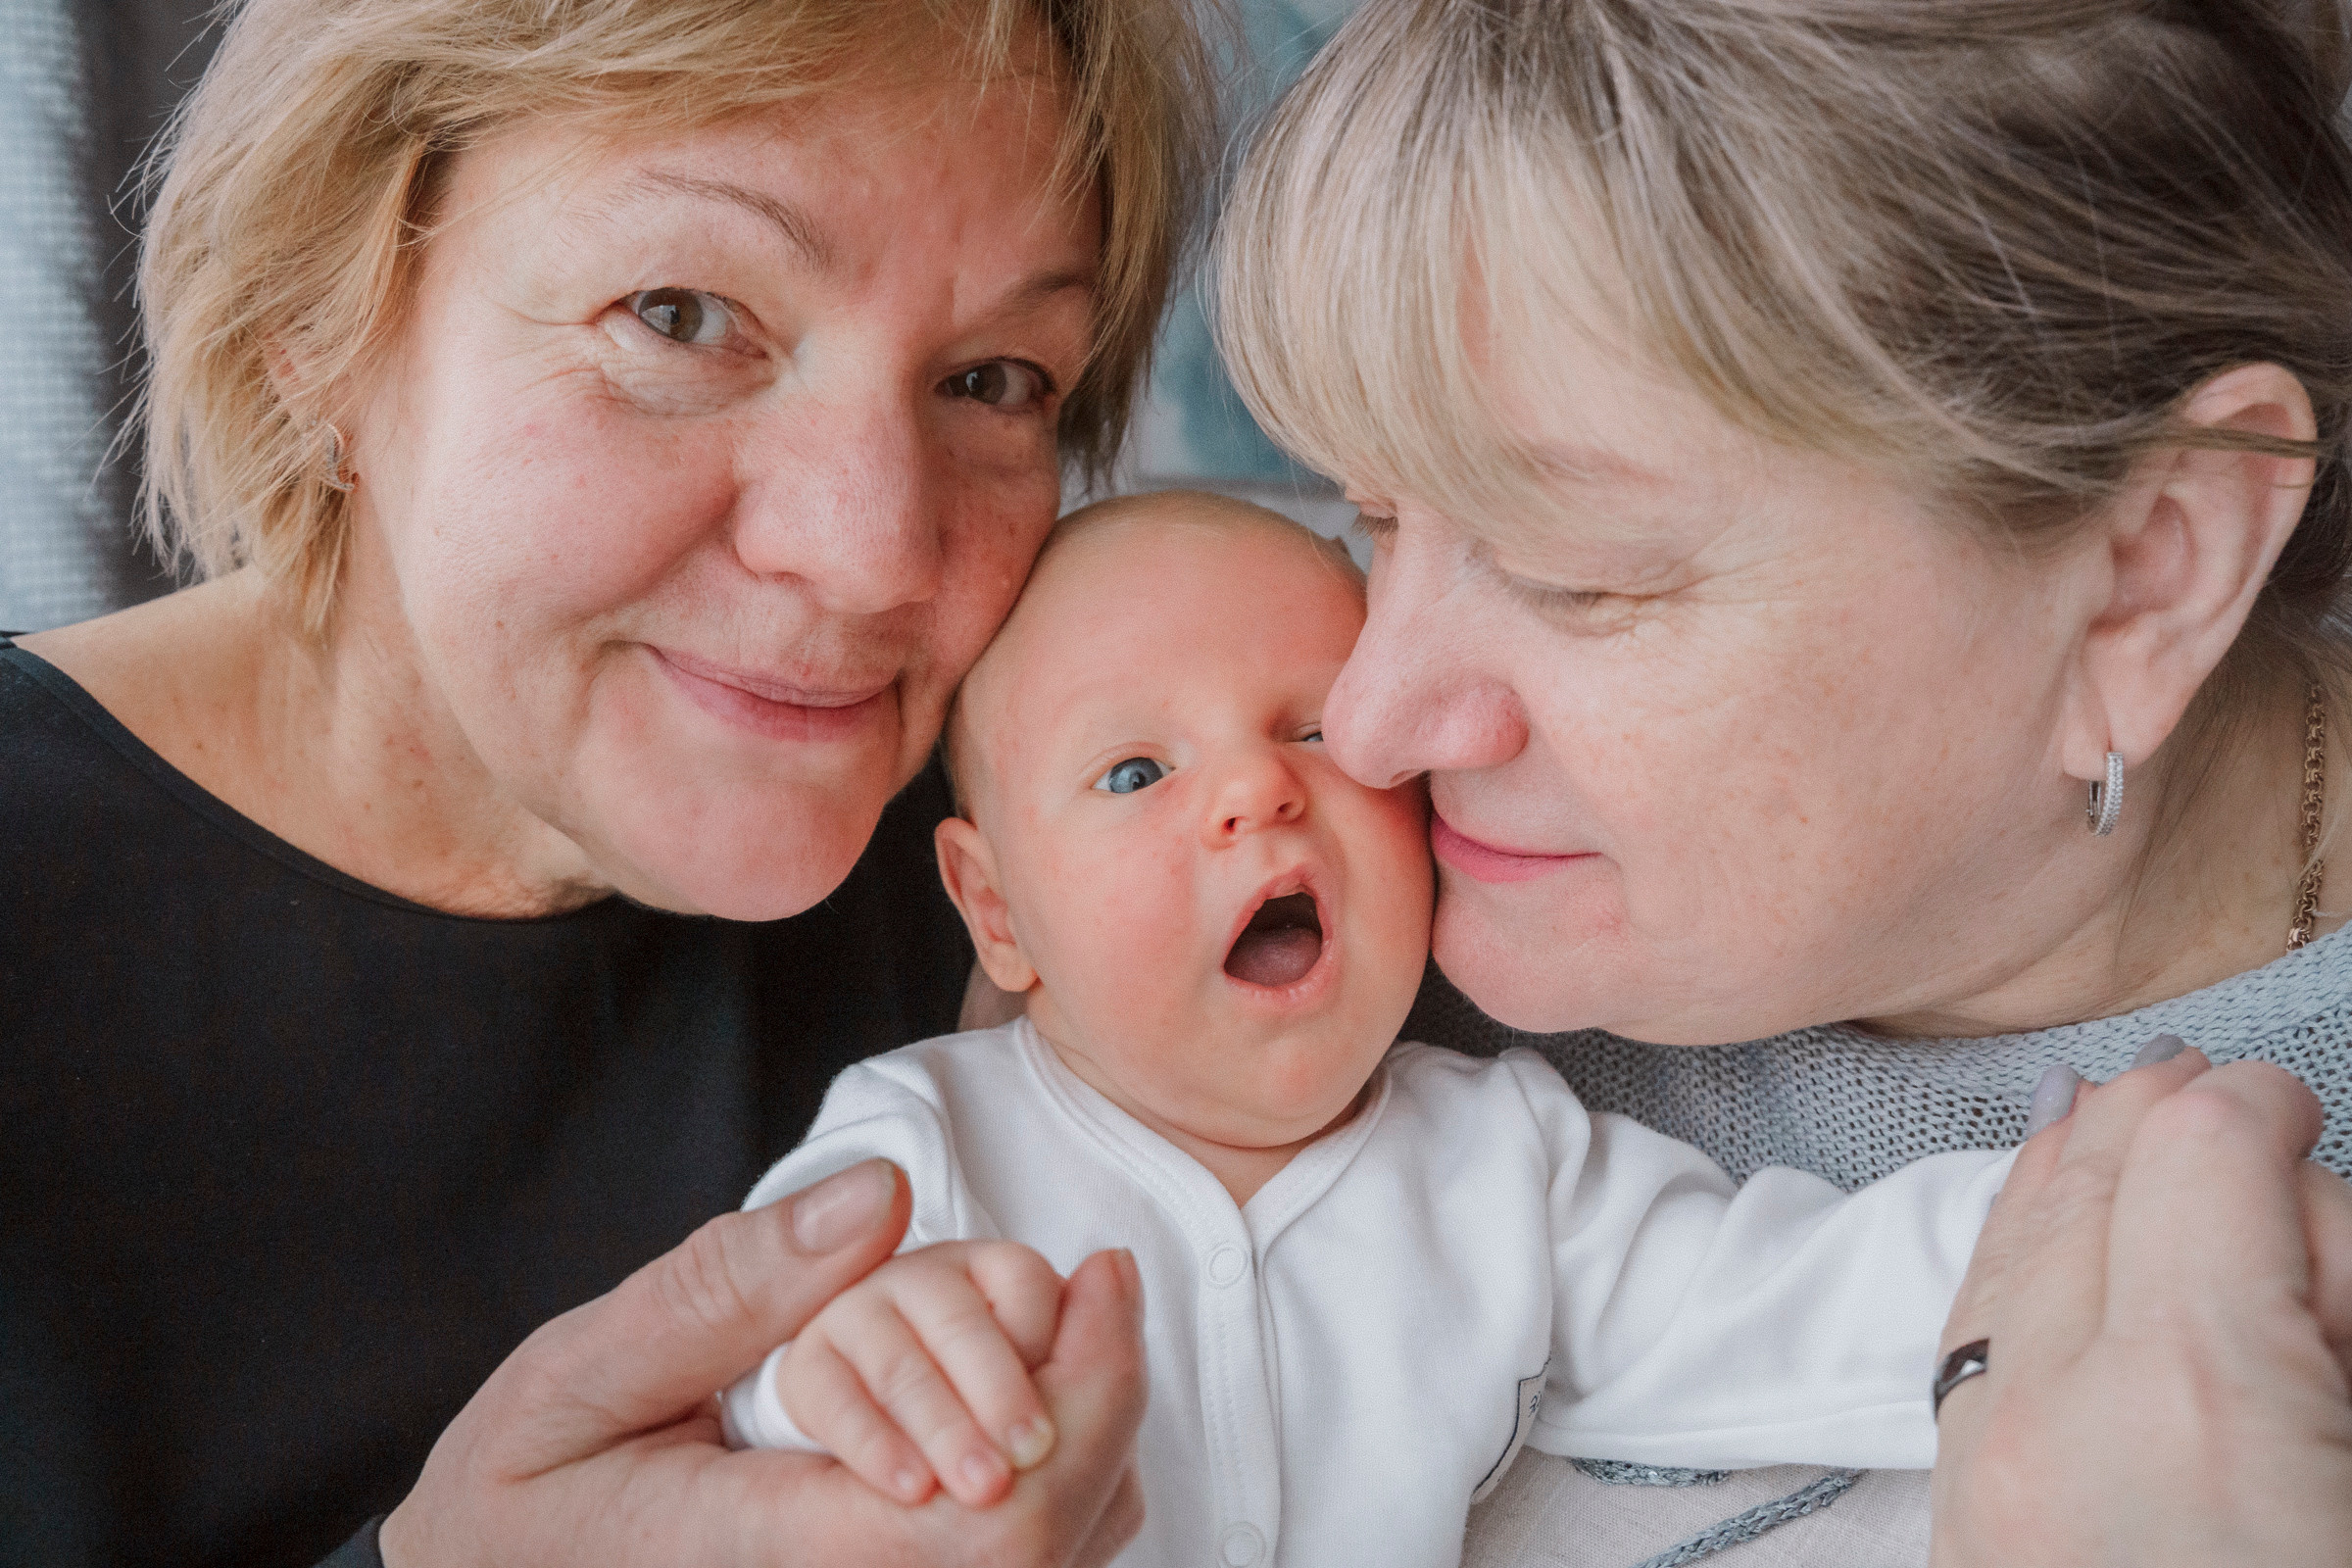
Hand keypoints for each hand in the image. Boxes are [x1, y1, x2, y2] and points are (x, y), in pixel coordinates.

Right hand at [379, 1159, 1146, 1567]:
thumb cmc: (518, 1495)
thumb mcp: (584, 1371)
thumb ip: (729, 1288)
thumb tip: (879, 1197)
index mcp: (771, 1558)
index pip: (986, 1525)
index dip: (1080, 1397)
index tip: (1101, 1273)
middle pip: (1043, 1548)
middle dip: (1101, 1400)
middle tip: (1108, 1282)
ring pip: (1055, 1566)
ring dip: (1093, 1444)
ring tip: (1081, 1328)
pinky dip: (1064, 1489)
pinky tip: (1037, 1399)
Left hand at [1930, 1043, 2351, 1565]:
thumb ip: (2327, 1296)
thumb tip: (2279, 1203)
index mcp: (2198, 1399)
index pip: (2199, 1153)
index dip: (2257, 1107)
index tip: (2293, 1111)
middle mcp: (2058, 1419)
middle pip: (2096, 1184)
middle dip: (2162, 1124)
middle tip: (2220, 1095)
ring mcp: (1983, 1471)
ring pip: (2010, 1250)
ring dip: (2076, 1174)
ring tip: (2126, 1116)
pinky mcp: (1955, 1520)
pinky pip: (1969, 1337)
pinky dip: (2012, 1254)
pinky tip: (2040, 1210)